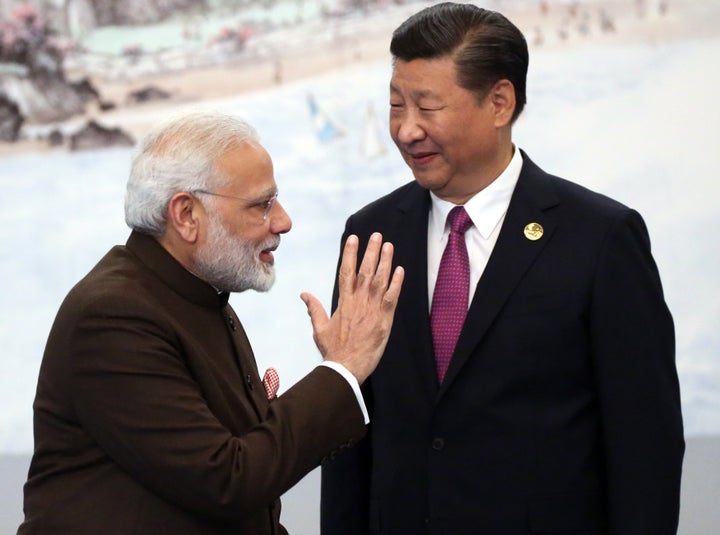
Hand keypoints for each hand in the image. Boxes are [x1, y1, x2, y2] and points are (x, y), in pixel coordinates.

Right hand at [301, 233, 403, 383]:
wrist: (345, 368)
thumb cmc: (333, 350)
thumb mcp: (319, 328)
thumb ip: (314, 308)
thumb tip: (304, 294)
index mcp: (343, 303)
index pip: (346, 272)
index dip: (350, 254)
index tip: (353, 238)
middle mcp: (358, 302)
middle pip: (365, 271)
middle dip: (371, 251)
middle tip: (376, 235)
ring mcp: (372, 310)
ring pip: (380, 281)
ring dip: (385, 262)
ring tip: (388, 246)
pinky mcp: (384, 321)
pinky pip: (391, 298)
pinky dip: (396, 284)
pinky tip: (400, 270)